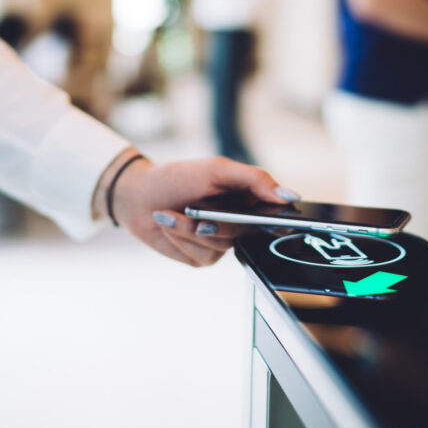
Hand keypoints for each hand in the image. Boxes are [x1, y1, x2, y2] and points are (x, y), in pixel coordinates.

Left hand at [95, 150, 299, 266]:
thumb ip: (255, 180)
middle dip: (218, 222)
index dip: (279, 220)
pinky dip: (182, 237)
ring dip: (191, 228)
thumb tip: (289, 196)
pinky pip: (203, 255)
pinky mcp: (203, 257)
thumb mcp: (217, 170)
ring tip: (171, 213)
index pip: (277, 213)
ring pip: (222, 244)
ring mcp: (222, 242)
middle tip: (196, 213)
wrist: (138, 196)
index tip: (274, 222)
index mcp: (249, 198)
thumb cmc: (178, 177)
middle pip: (246, 231)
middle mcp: (240, 222)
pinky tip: (169, 224)